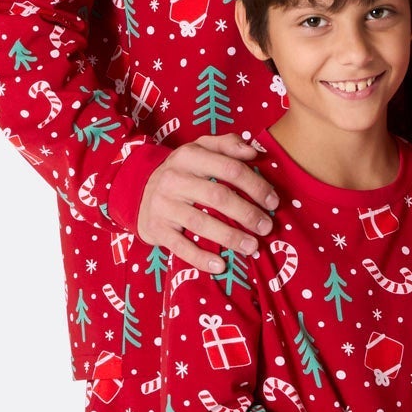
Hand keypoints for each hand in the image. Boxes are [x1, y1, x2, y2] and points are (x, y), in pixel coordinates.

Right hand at [135, 134, 278, 272]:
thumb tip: (254, 152)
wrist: (139, 191)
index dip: (256, 185)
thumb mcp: (200, 149)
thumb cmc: (182, 171)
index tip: (273, 202)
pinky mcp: (156, 228)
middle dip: (247, 213)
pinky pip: (180, 246)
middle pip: (218, 196)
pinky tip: (221, 266)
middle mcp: (174, 179)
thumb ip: (228, 145)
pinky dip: (201, 258)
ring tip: (252, 246)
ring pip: (201, 223)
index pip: (230, 168)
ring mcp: (163, 205)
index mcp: (189, 156)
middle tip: (267, 227)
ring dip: (230, 237)